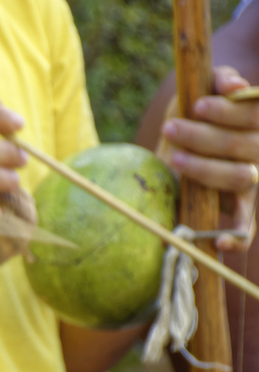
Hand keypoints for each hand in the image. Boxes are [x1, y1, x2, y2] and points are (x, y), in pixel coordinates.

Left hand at [159, 65, 258, 250]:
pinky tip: (220, 242)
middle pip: (245, 145)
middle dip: (204, 137)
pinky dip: (237, 236)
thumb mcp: (200, 90)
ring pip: (241, 177)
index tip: (196, 106)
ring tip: (173, 156)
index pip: (254, 114)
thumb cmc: (192, 114)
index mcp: (257, 121)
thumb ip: (218, 79)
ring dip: (206, 168)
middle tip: (171, 129)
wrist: (175, 148)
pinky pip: (247, 227)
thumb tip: (233, 86)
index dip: (229, 111)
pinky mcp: (238, 205)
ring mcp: (252, 179)